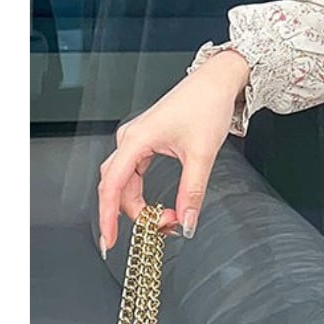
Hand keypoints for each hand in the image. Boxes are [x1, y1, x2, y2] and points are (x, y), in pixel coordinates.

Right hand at [96, 50, 249, 254]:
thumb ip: (192, 192)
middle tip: (162, 228)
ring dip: (140, 205)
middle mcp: (130, 139)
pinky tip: (157, 205)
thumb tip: (186, 222)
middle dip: (135, 214)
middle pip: (117, 188)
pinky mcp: (145, 142)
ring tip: (166, 218)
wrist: (216, 82)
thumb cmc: (206, 106)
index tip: (109, 241)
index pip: (112, 187)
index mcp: (136, 140)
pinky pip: (134, 174)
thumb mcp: (202, 155)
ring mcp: (136, 140)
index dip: (108, 217)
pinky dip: (142, 193)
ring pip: (125, 182)